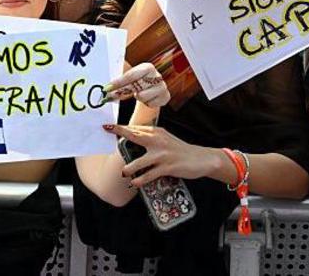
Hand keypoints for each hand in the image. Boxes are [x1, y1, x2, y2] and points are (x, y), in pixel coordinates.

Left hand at [105, 63, 168, 107]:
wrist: (151, 88)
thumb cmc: (137, 80)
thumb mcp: (129, 73)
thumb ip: (119, 73)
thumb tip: (106, 81)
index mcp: (147, 67)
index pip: (130, 75)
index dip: (118, 82)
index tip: (107, 88)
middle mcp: (157, 76)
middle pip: (136, 86)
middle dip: (122, 92)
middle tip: (111, 96)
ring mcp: (162, 86)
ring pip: (143, 96)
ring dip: (137, 97)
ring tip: (138, 93)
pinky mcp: (166, 97)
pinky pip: (151, 104)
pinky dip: (146, 103)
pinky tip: (146, 98)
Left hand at [109, 124, 224, 186]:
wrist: (201, 159)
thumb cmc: (179, 150)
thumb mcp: (165, 139)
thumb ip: (150, 138)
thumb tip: (131, 138)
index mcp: (157, 132)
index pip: (135, 129)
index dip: (120, 128)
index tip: (107, 126)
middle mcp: (158, 140)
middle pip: (134, 136)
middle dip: (119, 134)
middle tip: (106, 131)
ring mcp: (162, 154)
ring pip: (139, 161)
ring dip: (128, 168)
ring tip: (124, 173)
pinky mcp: (168, 167)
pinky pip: (149, 175)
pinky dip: (140, 180)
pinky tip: (135, 182)